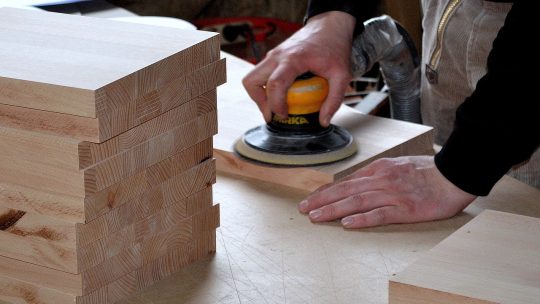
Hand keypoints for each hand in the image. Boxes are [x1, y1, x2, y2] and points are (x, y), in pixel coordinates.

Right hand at [242, 11, 355, 126]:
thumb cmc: (334, 46)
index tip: (284, 115)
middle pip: (251, 81)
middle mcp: (277, 56)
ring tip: (275, 106)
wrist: (330, 26)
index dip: (275, 105)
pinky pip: (260, 75)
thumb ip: (334, 99)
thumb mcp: (342, 75)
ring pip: (252, 78)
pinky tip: (280, 95)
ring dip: (259, 96)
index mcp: (292, 59)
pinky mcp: (273, 57)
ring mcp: (272, 55)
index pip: (275, 84)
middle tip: (273, 114)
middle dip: (259, 102)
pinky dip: (265, 88)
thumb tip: (323, 121)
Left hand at [298, 156, 476, 227]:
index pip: (346, 182)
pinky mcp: (405, 208)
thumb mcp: (396, 166)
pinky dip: (362, 219)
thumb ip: (375, 174)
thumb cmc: (426, 172)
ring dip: (333, 209)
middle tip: (302, 208)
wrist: (453, 175)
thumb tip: (354, 183)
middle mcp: (381, 180)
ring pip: (356, 202)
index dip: (326, 191)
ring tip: (315, 216)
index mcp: (379, 170)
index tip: (310, 198)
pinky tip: (347, 224)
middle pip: (345, 191)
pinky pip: (380, 215)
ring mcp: (392, 194)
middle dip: (321, 200)